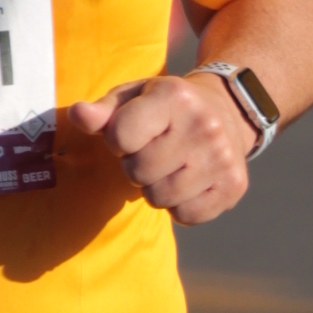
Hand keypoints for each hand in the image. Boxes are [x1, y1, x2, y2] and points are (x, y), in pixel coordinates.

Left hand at [68, 72, 257, 224]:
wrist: (226, 111)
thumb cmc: (165, 107)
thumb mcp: (132, 98)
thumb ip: (103, 111)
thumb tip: (79, 115)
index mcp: (174, 96)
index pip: (120, 137)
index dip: (118, 141)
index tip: (133, 134)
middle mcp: (204, 125)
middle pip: (139, 172)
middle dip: (137, 167)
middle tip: (153, 152)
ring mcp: (222, 158)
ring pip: (161, 198)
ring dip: (157, 188)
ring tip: (170, 167)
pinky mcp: (234, 186)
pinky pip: (186, 216)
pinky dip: (180, 206)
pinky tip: (189, 183)